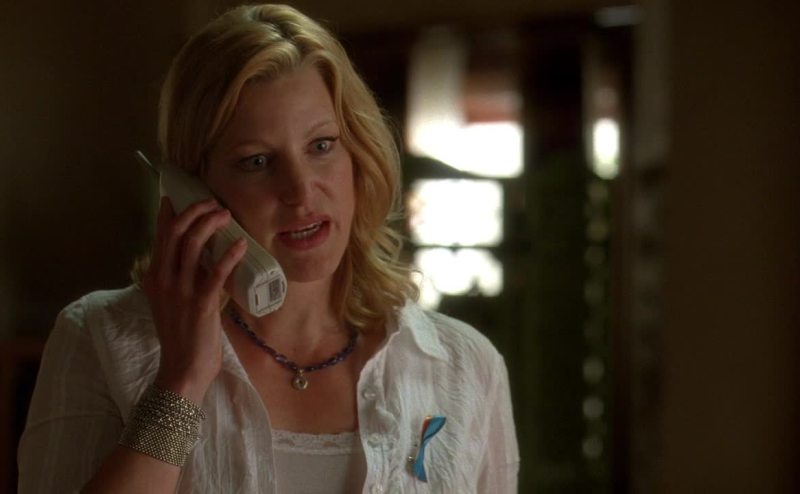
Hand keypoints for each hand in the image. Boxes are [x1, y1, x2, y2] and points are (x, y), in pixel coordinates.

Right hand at [142, 196, 246, 402]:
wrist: (182, 370)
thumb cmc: (183, 337)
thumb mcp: (174, 302)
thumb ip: (183, 280)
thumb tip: (204, 259)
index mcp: (155, 278)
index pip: (160, 236)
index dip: (171, 212)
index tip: (182, 196)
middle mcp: (163, 280)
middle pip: (175, 232)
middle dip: (194, 211)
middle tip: (213, 203)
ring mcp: (180, 291)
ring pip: (192, 244)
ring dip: (210, 224)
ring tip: (226, 215)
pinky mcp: (200, 303)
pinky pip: (216, 272)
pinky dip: (229, 255)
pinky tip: (241, 245)